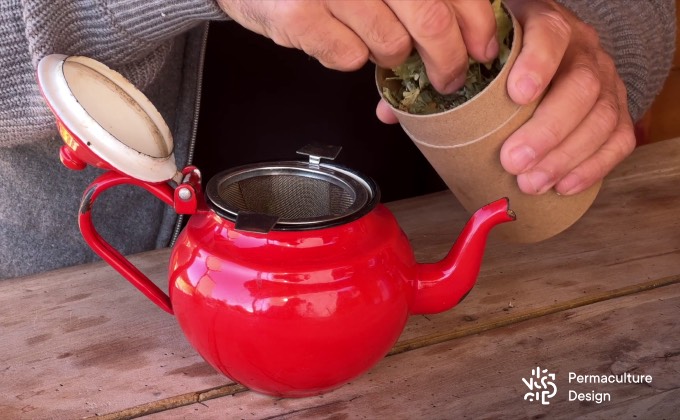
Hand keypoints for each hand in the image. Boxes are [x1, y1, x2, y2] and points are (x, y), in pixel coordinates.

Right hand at [216, 0, 497, 93]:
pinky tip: (340, 40)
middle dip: (447, 61)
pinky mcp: (301, 14)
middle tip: (449, 79)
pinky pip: (348, 58)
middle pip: (431, 20)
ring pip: (390, 44)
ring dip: (392, 57)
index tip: (485, 50)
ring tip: (379, 46)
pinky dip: (351, 58)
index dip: (477, 24)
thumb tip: (468, 30)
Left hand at [378, 0, 635, 195]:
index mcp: (545, 28)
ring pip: (601, 117)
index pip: (551, 35)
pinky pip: (618, 140)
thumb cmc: (509, 62)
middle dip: (548, 129)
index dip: (538, 64)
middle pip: (581, 86)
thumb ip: (437, 80)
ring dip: (566, 156)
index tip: (516, 96)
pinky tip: (564, 186)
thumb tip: (388, 112)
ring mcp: (605, 84)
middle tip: (513, 161)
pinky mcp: (616, 113)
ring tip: (531, 182)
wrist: (558, 58)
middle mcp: (583, 52)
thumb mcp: (477, 57)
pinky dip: (593, 166)